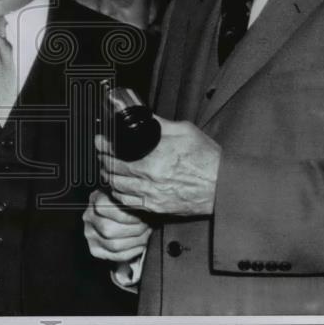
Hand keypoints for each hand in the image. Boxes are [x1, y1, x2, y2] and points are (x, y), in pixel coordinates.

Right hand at [82, 189, 150, 262]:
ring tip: (145, 235)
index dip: (125, 215)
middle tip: (146, 226)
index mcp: (96, 198)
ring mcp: (90, 234)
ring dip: (135, 241)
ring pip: (113, 245)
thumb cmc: (128, 205)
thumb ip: (131, 199)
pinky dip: (133, 252)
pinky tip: (140, 245)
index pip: (104, 208)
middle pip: (109, 229)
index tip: (141, 216)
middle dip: (133, 230)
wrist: (121, 217)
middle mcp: (89, 216)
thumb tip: (142, 207)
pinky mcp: (95, 249)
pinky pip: (116, 256)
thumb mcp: (127, 196)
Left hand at [97, 115, 220, 215]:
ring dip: (107, 177)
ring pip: (117, 188)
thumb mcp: (185, 132)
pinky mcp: (156, 208)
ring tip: (106, 168)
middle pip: (113, 170)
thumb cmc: (208, 160)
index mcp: (156, 156)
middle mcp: (151, 178)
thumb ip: (160, 124)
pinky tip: (118, 187)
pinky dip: (118, 194)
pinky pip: (127, 203)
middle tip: (101, 152)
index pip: (118, 152)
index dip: (104, 145)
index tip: (100, 140)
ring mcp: (152, 195)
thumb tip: (143, 117)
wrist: (223, 188)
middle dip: (102, 160)